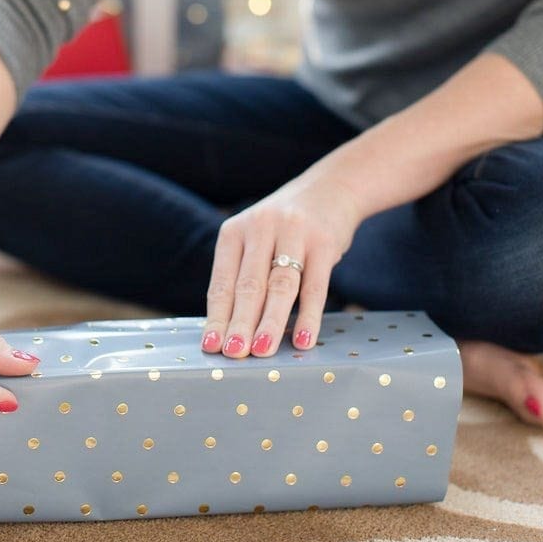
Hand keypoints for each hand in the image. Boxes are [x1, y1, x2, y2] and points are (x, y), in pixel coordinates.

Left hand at [201, 165, 363, 357]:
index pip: (222, 282)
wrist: (331, 188)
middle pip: (248, 286)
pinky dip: (309, 315)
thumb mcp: (255, 239)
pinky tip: (304, 339)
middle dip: (240, 323)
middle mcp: (260, 228)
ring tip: (261, 350)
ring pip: (280, 286)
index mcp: (234, 232)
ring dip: (270, 322)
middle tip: (234, 353)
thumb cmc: (285, 228)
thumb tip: (231, 329)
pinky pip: (315, 286)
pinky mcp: (324, 241)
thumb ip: (244, 276)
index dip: (217, 317)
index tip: (211, 346)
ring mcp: (293, 233)